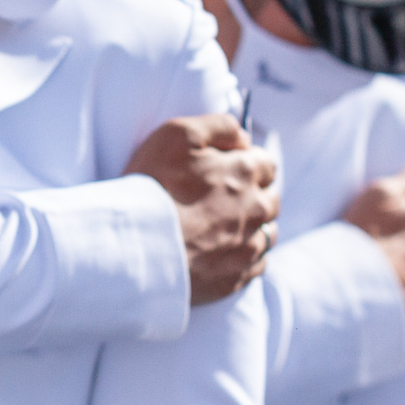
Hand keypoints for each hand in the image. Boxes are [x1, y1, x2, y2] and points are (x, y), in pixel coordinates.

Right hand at [127, 114, 279, 305]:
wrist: (135, 246)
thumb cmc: (152, 186)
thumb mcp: (177, 134)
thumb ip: (218, 126)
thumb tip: (243, 137)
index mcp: (246, 172)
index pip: (266, 163)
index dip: (246, 163)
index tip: (225, 169)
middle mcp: (256, 209)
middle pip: (270, 199)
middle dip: (253, 195)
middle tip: (220, 198)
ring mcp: (248, 247)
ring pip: (267, 234)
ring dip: (252, 227)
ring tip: (221, 227)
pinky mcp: (235, 279)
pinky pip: (254, 266)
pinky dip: (243, 257)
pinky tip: (220, 253)